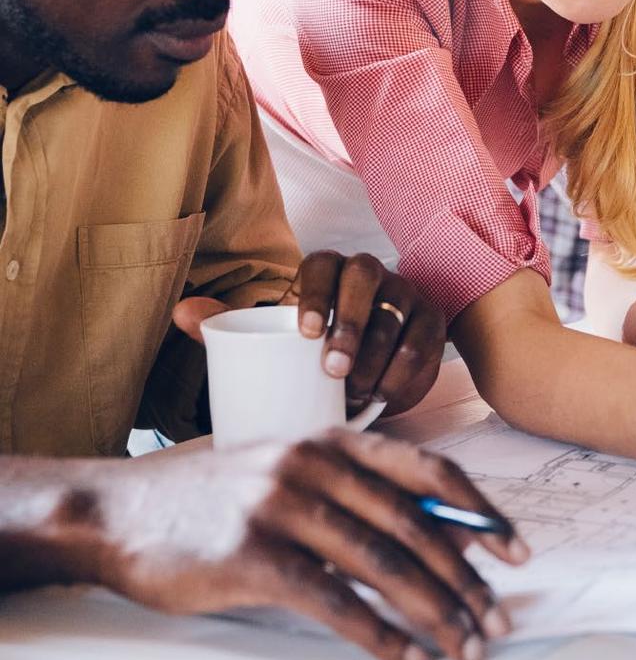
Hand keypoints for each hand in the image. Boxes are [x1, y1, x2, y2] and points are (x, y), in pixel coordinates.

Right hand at [83, 430, 528, 659]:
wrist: (121, 513)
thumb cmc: (213, 498)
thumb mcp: (288, 472)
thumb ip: (353, 492)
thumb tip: (436, 535)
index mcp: (330, 439)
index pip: (426, 470)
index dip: (479, 512)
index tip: (515, 550)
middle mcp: (313, 463)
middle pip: (415, 525)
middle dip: (466, 579)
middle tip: (495, 619)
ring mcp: (283, 506)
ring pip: (385, 566)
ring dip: (436, 613)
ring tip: (464, 646)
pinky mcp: (254, 556)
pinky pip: (335, 603)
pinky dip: (379, 636)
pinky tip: (406, 657)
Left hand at [174, 250, 445, 418]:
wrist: (363, 368)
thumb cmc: (307, 349)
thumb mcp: (267, 336)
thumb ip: (225, 325)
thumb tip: (180, 314)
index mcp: (328, 269)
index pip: (323, 265)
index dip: (316, 293)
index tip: (304, 333)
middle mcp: (371, 273)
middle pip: (366, 281)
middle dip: (351, 324)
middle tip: (332, 369)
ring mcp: (405, 296)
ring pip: (397, 316)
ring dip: (377, 356)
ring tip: (355, 392)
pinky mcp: (430, 325)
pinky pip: (422, 344)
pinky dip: (404, 372)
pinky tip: (385, 394)